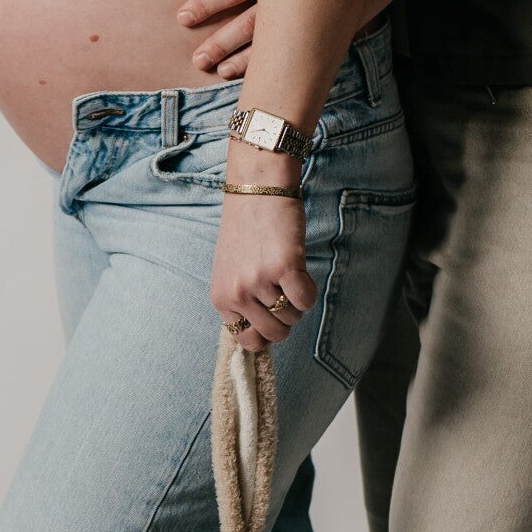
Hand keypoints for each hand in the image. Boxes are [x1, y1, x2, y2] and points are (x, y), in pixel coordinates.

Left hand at [178, 0, 406, 76]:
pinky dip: (284, 61)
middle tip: (197, 60)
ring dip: (247, 58)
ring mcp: (320, 11)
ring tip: (221, 72)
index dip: (211, 3)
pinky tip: (269, 73)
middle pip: (252, 24)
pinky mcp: (340, 21)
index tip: (184, 17)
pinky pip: (306, 47)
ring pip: (277, 41)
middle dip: (222, 43)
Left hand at [213, 192, 315, 351]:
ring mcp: (259, 281)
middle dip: (286, 319)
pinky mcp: (283, 267)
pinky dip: (310, 290)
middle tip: (285, 292)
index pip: (247, 339)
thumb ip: (240, 302)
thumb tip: (261, 336)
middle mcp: (237, 293)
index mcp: (221, 297)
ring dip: (297, 300)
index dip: (265, 332)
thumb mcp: (230, 271)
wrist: (257, 191)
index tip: (272, 317)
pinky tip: (300, 271)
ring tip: (288, 273)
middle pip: (274, 334)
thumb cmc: (246, 230)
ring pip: (293, 316)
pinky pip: (306, 300)